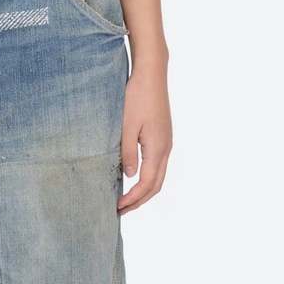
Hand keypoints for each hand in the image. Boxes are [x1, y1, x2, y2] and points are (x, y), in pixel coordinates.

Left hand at [117, 62, 172, 213]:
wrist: (152, 74)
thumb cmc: (137, 96)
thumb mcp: (127, 125)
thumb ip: (128, 152)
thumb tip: (130, 176)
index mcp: (157, 149)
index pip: (147, 184)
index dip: (133, 199)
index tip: (117, 207)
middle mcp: (166, 149)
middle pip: (156, 185)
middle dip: (139, 200)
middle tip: (121, 210)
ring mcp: (166, 142)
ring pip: (158, 175)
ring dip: (144, 190)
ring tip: (126, 197)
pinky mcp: (163, 135)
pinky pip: (157, 164)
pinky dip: (147, 177)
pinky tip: (134, 175)